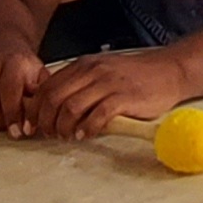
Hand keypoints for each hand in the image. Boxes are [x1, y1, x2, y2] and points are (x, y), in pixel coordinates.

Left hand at [26, 51, 181, 139]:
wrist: (168, 71)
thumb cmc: (133, 77)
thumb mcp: (101, 73)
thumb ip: (79, 85)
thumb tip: (53, 108)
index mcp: (82, 66)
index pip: (47, 87)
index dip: (35, 109)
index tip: (34, 126)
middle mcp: (91, 71)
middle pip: (54, 98)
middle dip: (46, 121)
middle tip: (49, 135)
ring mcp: (107, 83)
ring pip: (71, 107)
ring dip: (64, 127)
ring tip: (68, 136)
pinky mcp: (123, 97)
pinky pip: (97, 115)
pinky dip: (87, 128)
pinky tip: (86, 135)